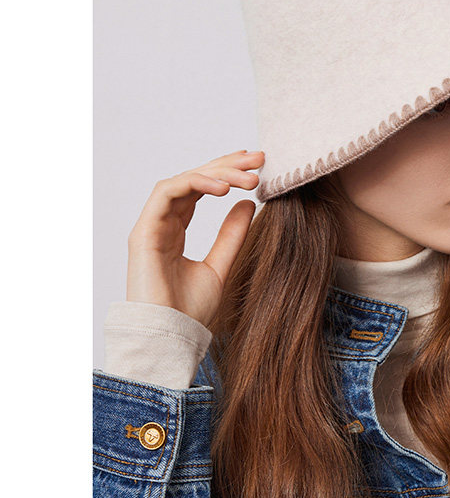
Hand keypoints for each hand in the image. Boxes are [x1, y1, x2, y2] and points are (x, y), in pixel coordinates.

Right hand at [126, 149, 264, 326]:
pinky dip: (195, 184)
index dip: (227, 174)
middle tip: (259, 159)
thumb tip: (249, 204)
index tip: (258, 167)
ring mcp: (150, 226)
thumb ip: (232, 235)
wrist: (170, 338)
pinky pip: (167, 193)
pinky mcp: (143, 231)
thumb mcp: (221, 266)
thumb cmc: (190, 312)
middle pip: (193, 180)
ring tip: (249, 177)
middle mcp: (162, 224)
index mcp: (176, 231)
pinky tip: (224, 188)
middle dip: (226, 165)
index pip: (201, 190)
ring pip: (182, 181)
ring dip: (217, 173)